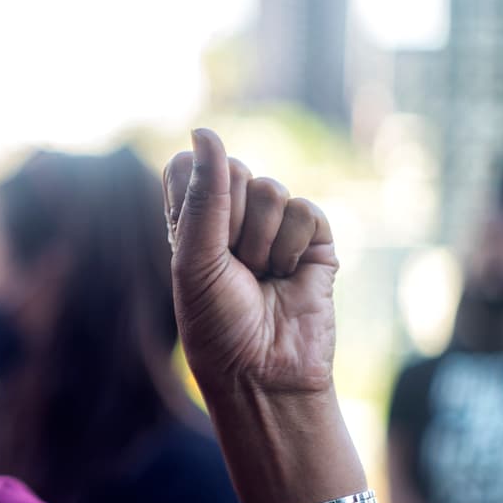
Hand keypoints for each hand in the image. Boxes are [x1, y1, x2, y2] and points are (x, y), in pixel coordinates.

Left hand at [163, 129, 338, 396]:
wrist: (265, 372)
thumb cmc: (216, 323)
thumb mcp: (194, 258)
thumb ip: (203, 195)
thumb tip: (206, 131)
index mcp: (191, 221)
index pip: (189, 167)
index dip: (195, 190)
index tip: (197, 233)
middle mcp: (231, 219)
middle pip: (232, 170)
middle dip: (229, 219)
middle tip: (231, 264)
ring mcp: (273, 226)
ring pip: (269, 189)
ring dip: (260, 241)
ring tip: (260, 277)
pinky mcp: (313, 239)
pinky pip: (304, 210)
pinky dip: (291, 246)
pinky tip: (288, 277)